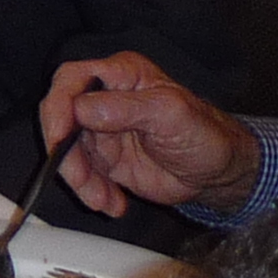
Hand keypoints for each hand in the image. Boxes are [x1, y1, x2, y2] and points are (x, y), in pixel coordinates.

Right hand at [35, 52, 262, 217]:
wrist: (218, 172)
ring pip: (67, 150)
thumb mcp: (170, 114)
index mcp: (119, 75)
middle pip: (61, 117)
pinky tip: (113, 202)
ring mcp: (100, 130)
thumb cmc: (204, 133)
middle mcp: (103, 99)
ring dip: (80, 179)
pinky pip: (83, 174)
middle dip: (65, 152)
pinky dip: (92, 191)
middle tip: (79, 177)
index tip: (59, 136)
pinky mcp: (103, 158)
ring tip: (104, 199)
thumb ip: (127, 108)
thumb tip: (81, 109)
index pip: (72, 79)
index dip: (58, 106)